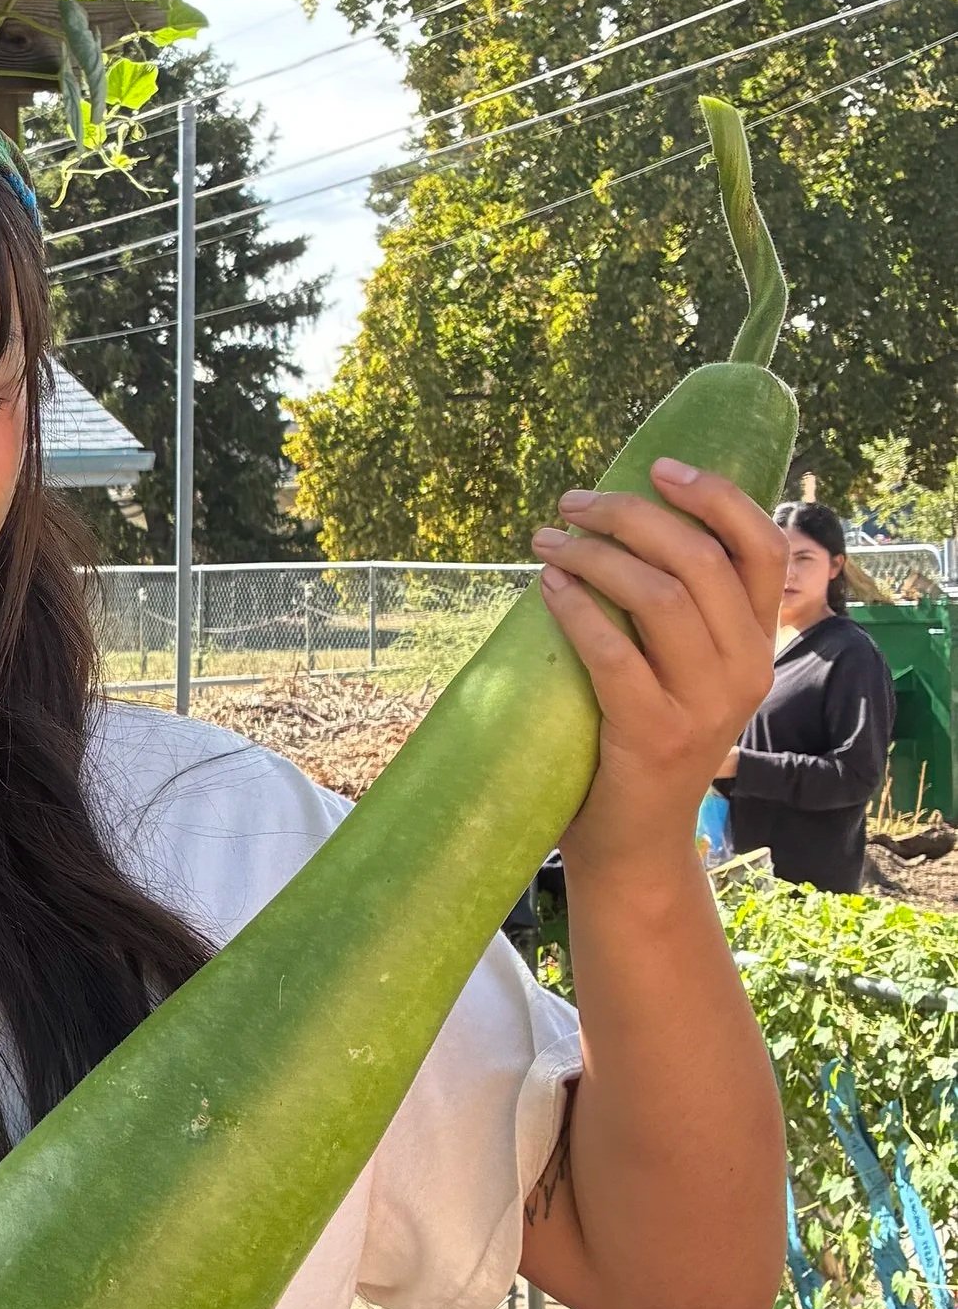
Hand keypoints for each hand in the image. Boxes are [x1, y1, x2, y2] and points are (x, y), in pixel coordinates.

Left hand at [532, 458, 784, 879]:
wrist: (633, 843)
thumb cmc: (641, 746)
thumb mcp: (680, 675)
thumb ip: (677, 619)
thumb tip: (625, 536)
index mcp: (758, 645)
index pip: (762, 548)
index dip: (716, 495)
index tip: (660, 466)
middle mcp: (744, 669)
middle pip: (701, 559)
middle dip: (633, 516)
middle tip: (575, 501)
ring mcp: (703, 704)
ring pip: (661, 596)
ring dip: (597, 555)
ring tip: (549, 539)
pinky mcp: (653, 734)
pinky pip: (615, 654)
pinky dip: (578, 610)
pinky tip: (547, 586)